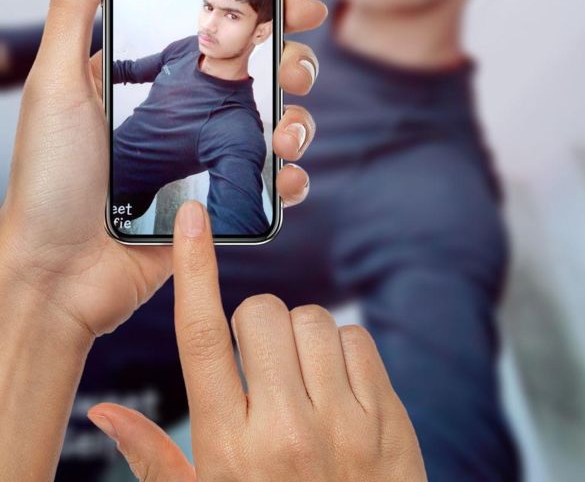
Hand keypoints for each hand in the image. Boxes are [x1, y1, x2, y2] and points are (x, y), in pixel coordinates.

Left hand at [0, 0, 325, 341]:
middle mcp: (191, 112)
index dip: (267, 10)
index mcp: (158, 77)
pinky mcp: (223, 204)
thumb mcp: (55, 81)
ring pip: (282, 123)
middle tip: (292, 71)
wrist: (56, 275)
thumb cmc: (48, 178)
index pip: (225, 29)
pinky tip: (284, 177)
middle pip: (267, 72)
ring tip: (285, 134)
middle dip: (295, 64)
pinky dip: (291, 178)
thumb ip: (76, 2)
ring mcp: (210, 159)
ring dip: (300, 120)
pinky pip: (274, 184)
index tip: (295, 3)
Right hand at [88, 200, 428, 481]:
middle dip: (255, 324)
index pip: (200, 337)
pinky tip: (336, 390)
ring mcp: (343, 424)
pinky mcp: (387, 419)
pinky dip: (342, 350)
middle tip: (260, 367)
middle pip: (260, 313)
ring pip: (312, 319)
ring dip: (300, 337)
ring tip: (300, 384)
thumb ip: (154, 457)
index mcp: (228, 448)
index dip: (193, 269)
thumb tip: (104, 410)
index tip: (192, 218)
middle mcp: (285, 430)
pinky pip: (357, 337)